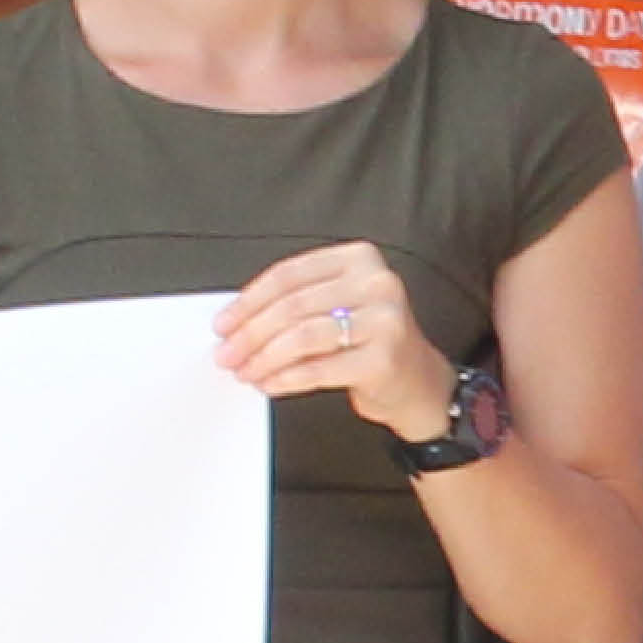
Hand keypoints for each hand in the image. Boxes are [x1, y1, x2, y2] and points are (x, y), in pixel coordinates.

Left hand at [217, 242, 444, 439]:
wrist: (418, 383)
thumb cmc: (369, 342)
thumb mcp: (338, 306)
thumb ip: (296, 303)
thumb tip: (236, 322)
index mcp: (360, 258)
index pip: (290, 274)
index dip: (249, 301)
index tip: (224, 323)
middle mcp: (376, 283)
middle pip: (293, 305)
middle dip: (250, 333)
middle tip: (226, 354)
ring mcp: (384, 320)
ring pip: (302, 336)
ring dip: (264, 358)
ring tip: (245, 371)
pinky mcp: (383, 359)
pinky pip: (319, 368)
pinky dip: (287, 378)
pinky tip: (270, 384)